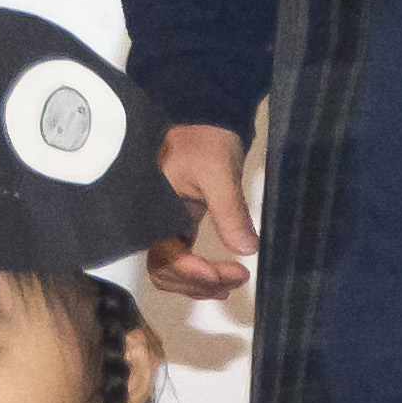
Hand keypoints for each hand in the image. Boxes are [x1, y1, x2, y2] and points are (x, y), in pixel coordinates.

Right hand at [150, 124, 257, 300]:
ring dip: (199, 285)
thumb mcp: (219, 173)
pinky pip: (181, 260)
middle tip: (239, 277)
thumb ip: (230, 211)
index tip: (229, 272)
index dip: (193, 273)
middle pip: (165, 272)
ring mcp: (166, 225)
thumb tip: (246, 249)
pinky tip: (222, 278)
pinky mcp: (179, 224)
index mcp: (155, 211)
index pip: (165, 257)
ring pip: (171, 271)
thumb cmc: (207, 140)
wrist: (207, 117)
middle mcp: (154, 223)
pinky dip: (199, 276)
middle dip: (199, 283)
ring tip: (234, 282)